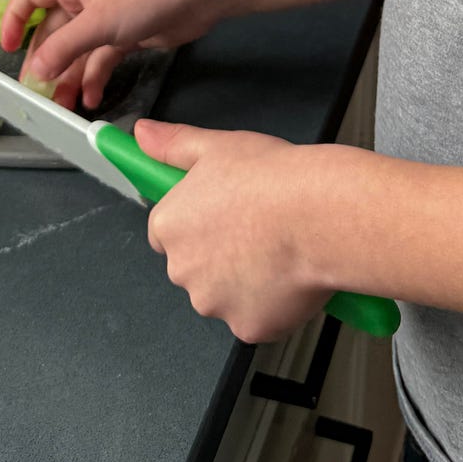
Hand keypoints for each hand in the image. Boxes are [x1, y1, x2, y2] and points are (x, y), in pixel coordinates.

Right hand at [0, 0, 221, 109]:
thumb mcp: (98, 23)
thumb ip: (63, 48)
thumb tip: (34, 70)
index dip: (14, 20)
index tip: (7, 50)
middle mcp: (85, 1)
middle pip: (53, 33)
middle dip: (45, 64)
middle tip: (36, 96)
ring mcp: (105, 20)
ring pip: (77, 52)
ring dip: (69, 79)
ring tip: (63, 108)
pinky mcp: (125, 36)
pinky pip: (100, 60)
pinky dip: (94, 79)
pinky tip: (92, 100)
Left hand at [135, 119, 333, 343]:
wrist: (319, 216)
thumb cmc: (273, 180)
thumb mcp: (217, 146)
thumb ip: (173, 144)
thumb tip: (142, 134)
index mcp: (170, 226)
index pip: (167, 233)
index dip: (197, 223)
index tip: (222, 214)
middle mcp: (183, 270)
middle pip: (195, 267)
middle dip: (219, 255)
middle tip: (256, 229)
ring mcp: (215, 303)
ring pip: (225, 296)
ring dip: (244, 282)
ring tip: (278, 250)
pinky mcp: (248, 327)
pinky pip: (256, 318)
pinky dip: (272, 304)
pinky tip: (290, 276)